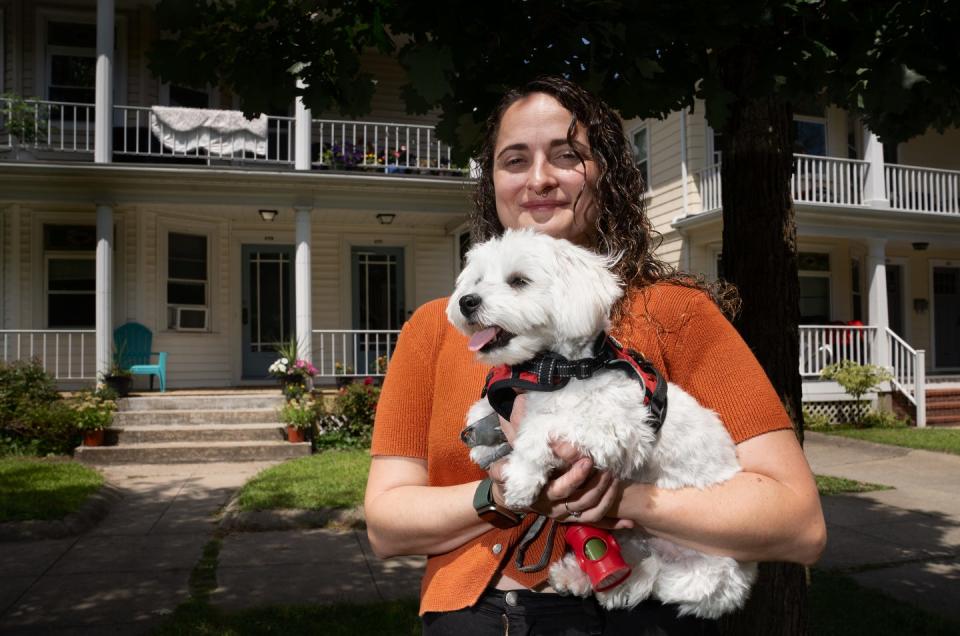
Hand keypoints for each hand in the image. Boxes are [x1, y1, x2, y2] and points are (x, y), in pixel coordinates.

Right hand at [488, 394, 633, 528]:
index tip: (587, 459)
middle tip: (609, 468)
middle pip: (582, 501)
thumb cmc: (509, 479)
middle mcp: (556, 509)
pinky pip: (596, 524)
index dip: (575, 476)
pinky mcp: (575, 519)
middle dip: (597, 484)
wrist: (510, 497)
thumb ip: (504, 471)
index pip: (561, 489)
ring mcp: (567, 516)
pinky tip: (630, 521)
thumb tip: (504, 470)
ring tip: (616, 479)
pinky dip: (614, 524)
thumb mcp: (503, 472)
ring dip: (607, 498)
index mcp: (541, 497)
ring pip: (592, 513)